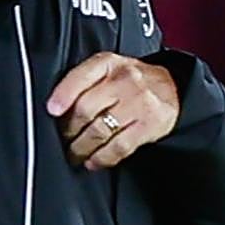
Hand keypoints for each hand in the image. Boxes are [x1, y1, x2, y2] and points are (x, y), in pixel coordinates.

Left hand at [46, 52, 178, 170]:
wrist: (172, 87)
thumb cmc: (131, 80)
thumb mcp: (108, 68)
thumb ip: (83, 80)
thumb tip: (55, 108)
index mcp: (108, 63)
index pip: (81, 76)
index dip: (63, 95)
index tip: (52, 111)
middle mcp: (124, 80)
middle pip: (86, 108)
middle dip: (69, 129)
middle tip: (63, 139)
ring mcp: (139, 103)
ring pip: (100, 131)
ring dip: (81, 148)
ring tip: (75, 153)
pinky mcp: (149, 125)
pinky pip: (119, 147)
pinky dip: (102, 158)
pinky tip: (94, 161)